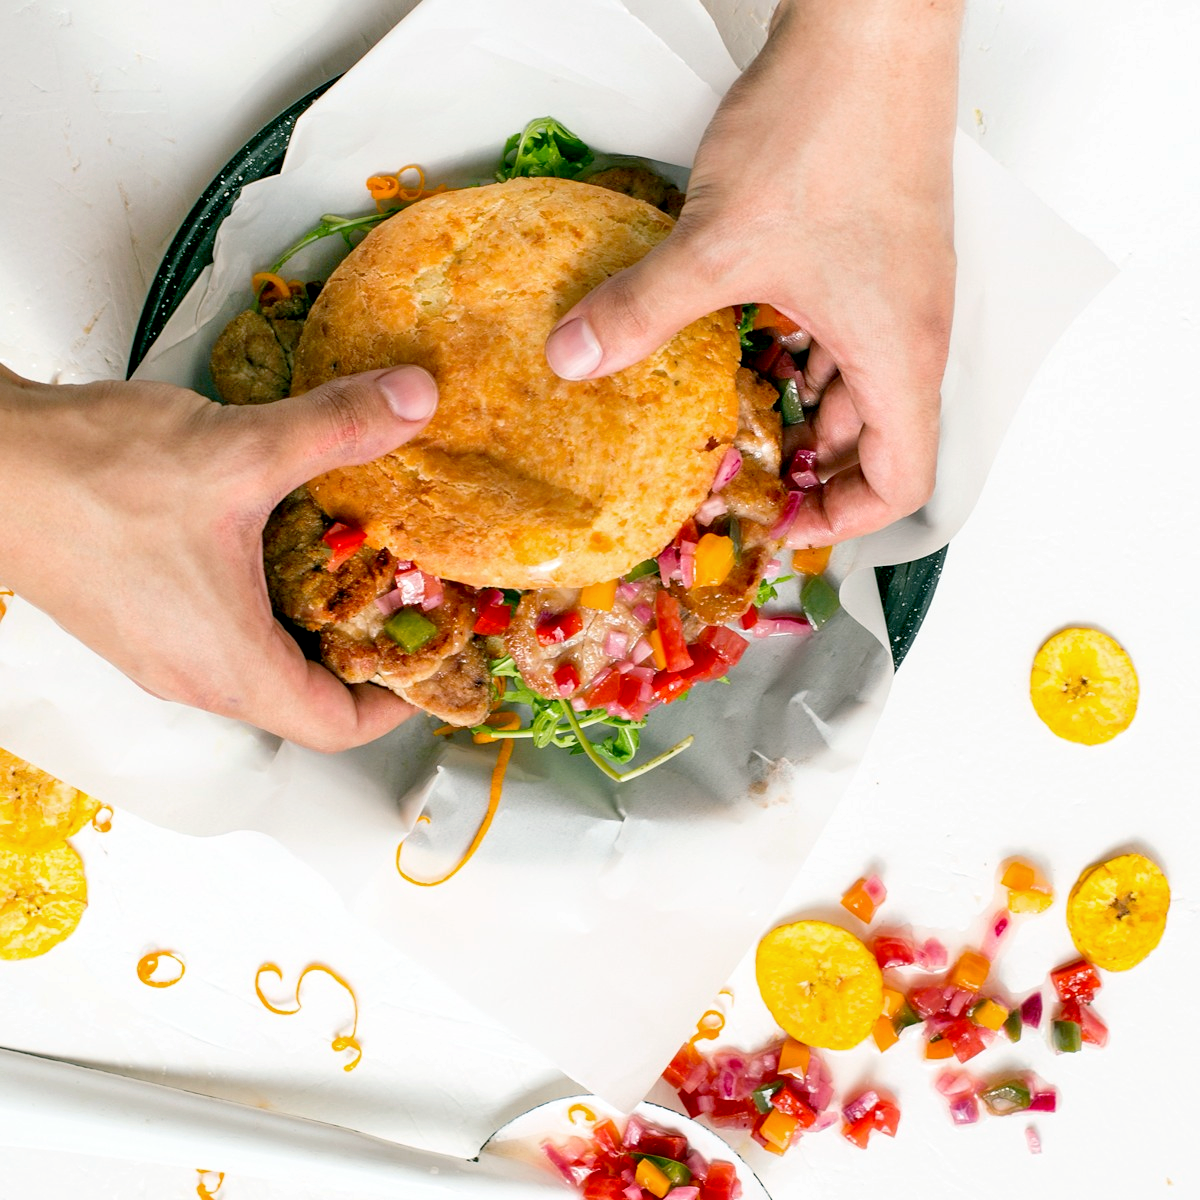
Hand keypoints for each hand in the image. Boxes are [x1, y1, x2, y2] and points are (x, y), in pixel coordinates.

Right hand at [0, 363, 437, 750]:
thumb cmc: (94, 478)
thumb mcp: (240, 451)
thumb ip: (337, 427)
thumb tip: (416, 400)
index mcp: (231, 665)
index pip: (335, 727)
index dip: (395, 704)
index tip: (428, 659)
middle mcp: (197, 676)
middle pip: (305, 702)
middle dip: (363, 659)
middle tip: (404, 604)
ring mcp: (163, 653)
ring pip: (262, 668)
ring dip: (314, 629)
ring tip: (357, 570)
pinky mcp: (139, 621)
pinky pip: (223, 637)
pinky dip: (267, 608)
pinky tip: (279, 547)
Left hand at [544, 0, 960, 545]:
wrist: (875, 23)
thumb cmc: (830, 132)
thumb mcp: (719, 245)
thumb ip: (644, 311)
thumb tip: (578, 361)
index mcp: (897, 352)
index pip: (903, 480)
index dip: (846, 520)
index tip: (785, 523)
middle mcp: (911, 328)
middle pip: (883, 439)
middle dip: (816, 470)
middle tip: (752, 479)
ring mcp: (901, 286)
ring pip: (865, 381)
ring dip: (807, 408)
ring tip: (742, 418)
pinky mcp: (879, 246)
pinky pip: (851, 328)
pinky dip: (807, 351)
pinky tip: (753, 340)